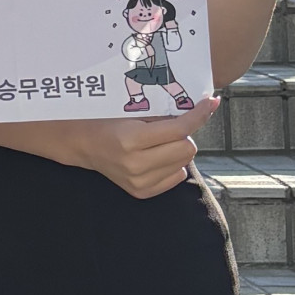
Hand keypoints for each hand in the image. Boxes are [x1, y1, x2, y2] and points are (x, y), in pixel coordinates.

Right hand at [57, 99, 216, 198]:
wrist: (85, 144)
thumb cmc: (108, 120)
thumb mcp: (131, 111)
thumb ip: (164, 114)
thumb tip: (202, 108)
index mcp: (131, 140)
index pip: (179, 129)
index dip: (198, 114)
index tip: (209, 103)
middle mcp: (135, 164)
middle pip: (187, 149)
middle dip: (184, 135)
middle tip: (170, 127)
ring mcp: (139, 181)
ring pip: (184, 164)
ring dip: (178, 150)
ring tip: (159, 142)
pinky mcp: (141, 192)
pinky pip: (176, 177)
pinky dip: (173, 165)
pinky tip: (157, 156)